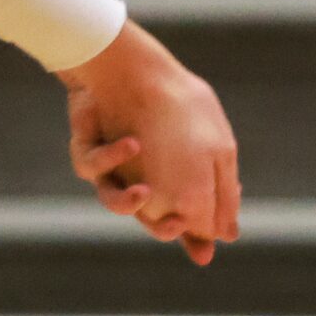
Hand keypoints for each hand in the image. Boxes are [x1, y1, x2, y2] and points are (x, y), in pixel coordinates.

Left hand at [62, 22, 239, 265]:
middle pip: (149, 216)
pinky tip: (131, 144)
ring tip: (144, 194)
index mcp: (179, 170)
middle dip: (161, 227)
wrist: (134, 62)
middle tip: (173, 224)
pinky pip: (92, 167)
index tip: (202, 253)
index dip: (192, 235)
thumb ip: (220, 195)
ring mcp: (114, 159)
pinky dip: (111, 158)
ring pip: (113, 200)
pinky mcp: (87, 146)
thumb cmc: (179, 106)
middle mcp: (146, 169)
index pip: (187, 213)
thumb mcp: (212, 152)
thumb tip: (229, 239)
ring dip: (128, 204)